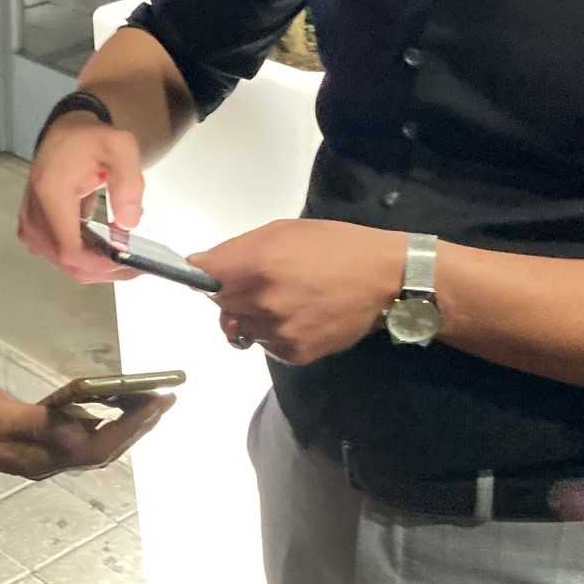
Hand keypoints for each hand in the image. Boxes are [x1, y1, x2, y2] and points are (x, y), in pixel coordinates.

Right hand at [0, 378, 173, 479]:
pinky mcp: (31, 439)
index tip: (158, 401)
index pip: (97, 446)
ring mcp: (37, 452)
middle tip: (166, 398)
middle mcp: (43, 461)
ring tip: (148, 399)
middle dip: (137, 425)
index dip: (131, 426)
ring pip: (93, 443)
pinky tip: (109, 404)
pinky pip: (76, 433)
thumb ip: (38, 424)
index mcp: (38, 458)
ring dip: (123, 423)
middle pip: (102, 448)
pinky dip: (99, 418)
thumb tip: (81, 429)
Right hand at [17, 114, 145, 283]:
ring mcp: (30, 226)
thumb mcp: (120, 147)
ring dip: (97, 269)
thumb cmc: (91, 140)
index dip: (100, 264)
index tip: (128, 263)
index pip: (70, 249)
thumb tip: (129, 224)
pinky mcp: (32, 231)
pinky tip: (106, 254)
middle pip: (69, 263)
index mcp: (50, 194)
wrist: (64, 136)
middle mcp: (33, 215)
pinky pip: (60, 258)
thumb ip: (128, 182)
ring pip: (66, 266)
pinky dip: (85, 262)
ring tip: (127, 261)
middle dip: (105, 270)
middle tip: (137, 266)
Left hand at [191, 221, 402, 364]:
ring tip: (287, 300)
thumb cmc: (336, 246)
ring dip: (252, 316)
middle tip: (264, 283)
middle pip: (220, 305)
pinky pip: (265, 345)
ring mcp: (278, 331)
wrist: (386, 278)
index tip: (216, 273)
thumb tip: (198, 265)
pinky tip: (299, 317)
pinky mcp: (294, 353)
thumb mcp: (285, 231)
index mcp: (259, 264)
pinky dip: (273, 333)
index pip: (204, 277)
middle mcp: (264, 301)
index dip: (207, 274)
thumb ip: (238, 248)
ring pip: (241, 328)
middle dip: (233, 294)